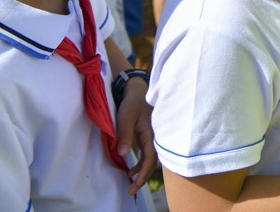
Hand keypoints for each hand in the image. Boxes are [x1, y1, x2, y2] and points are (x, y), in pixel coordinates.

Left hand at [116, 79, 156, 194]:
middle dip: (143, 177)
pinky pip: (149, 152)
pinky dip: (142, 162)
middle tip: (131, 189)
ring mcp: (154, 136)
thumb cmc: (132, 103)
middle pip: (153, 162)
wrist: (138, 90)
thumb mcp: (126, 118)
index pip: (150, 159)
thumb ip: (125, 135)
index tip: (133, 186)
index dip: (143, 174)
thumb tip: (124, 155)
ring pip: (151, 158)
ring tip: (130, 180)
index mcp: (152, 134)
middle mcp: (156, 137)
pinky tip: (132, 166)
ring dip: (142, 170)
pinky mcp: (150, 135)